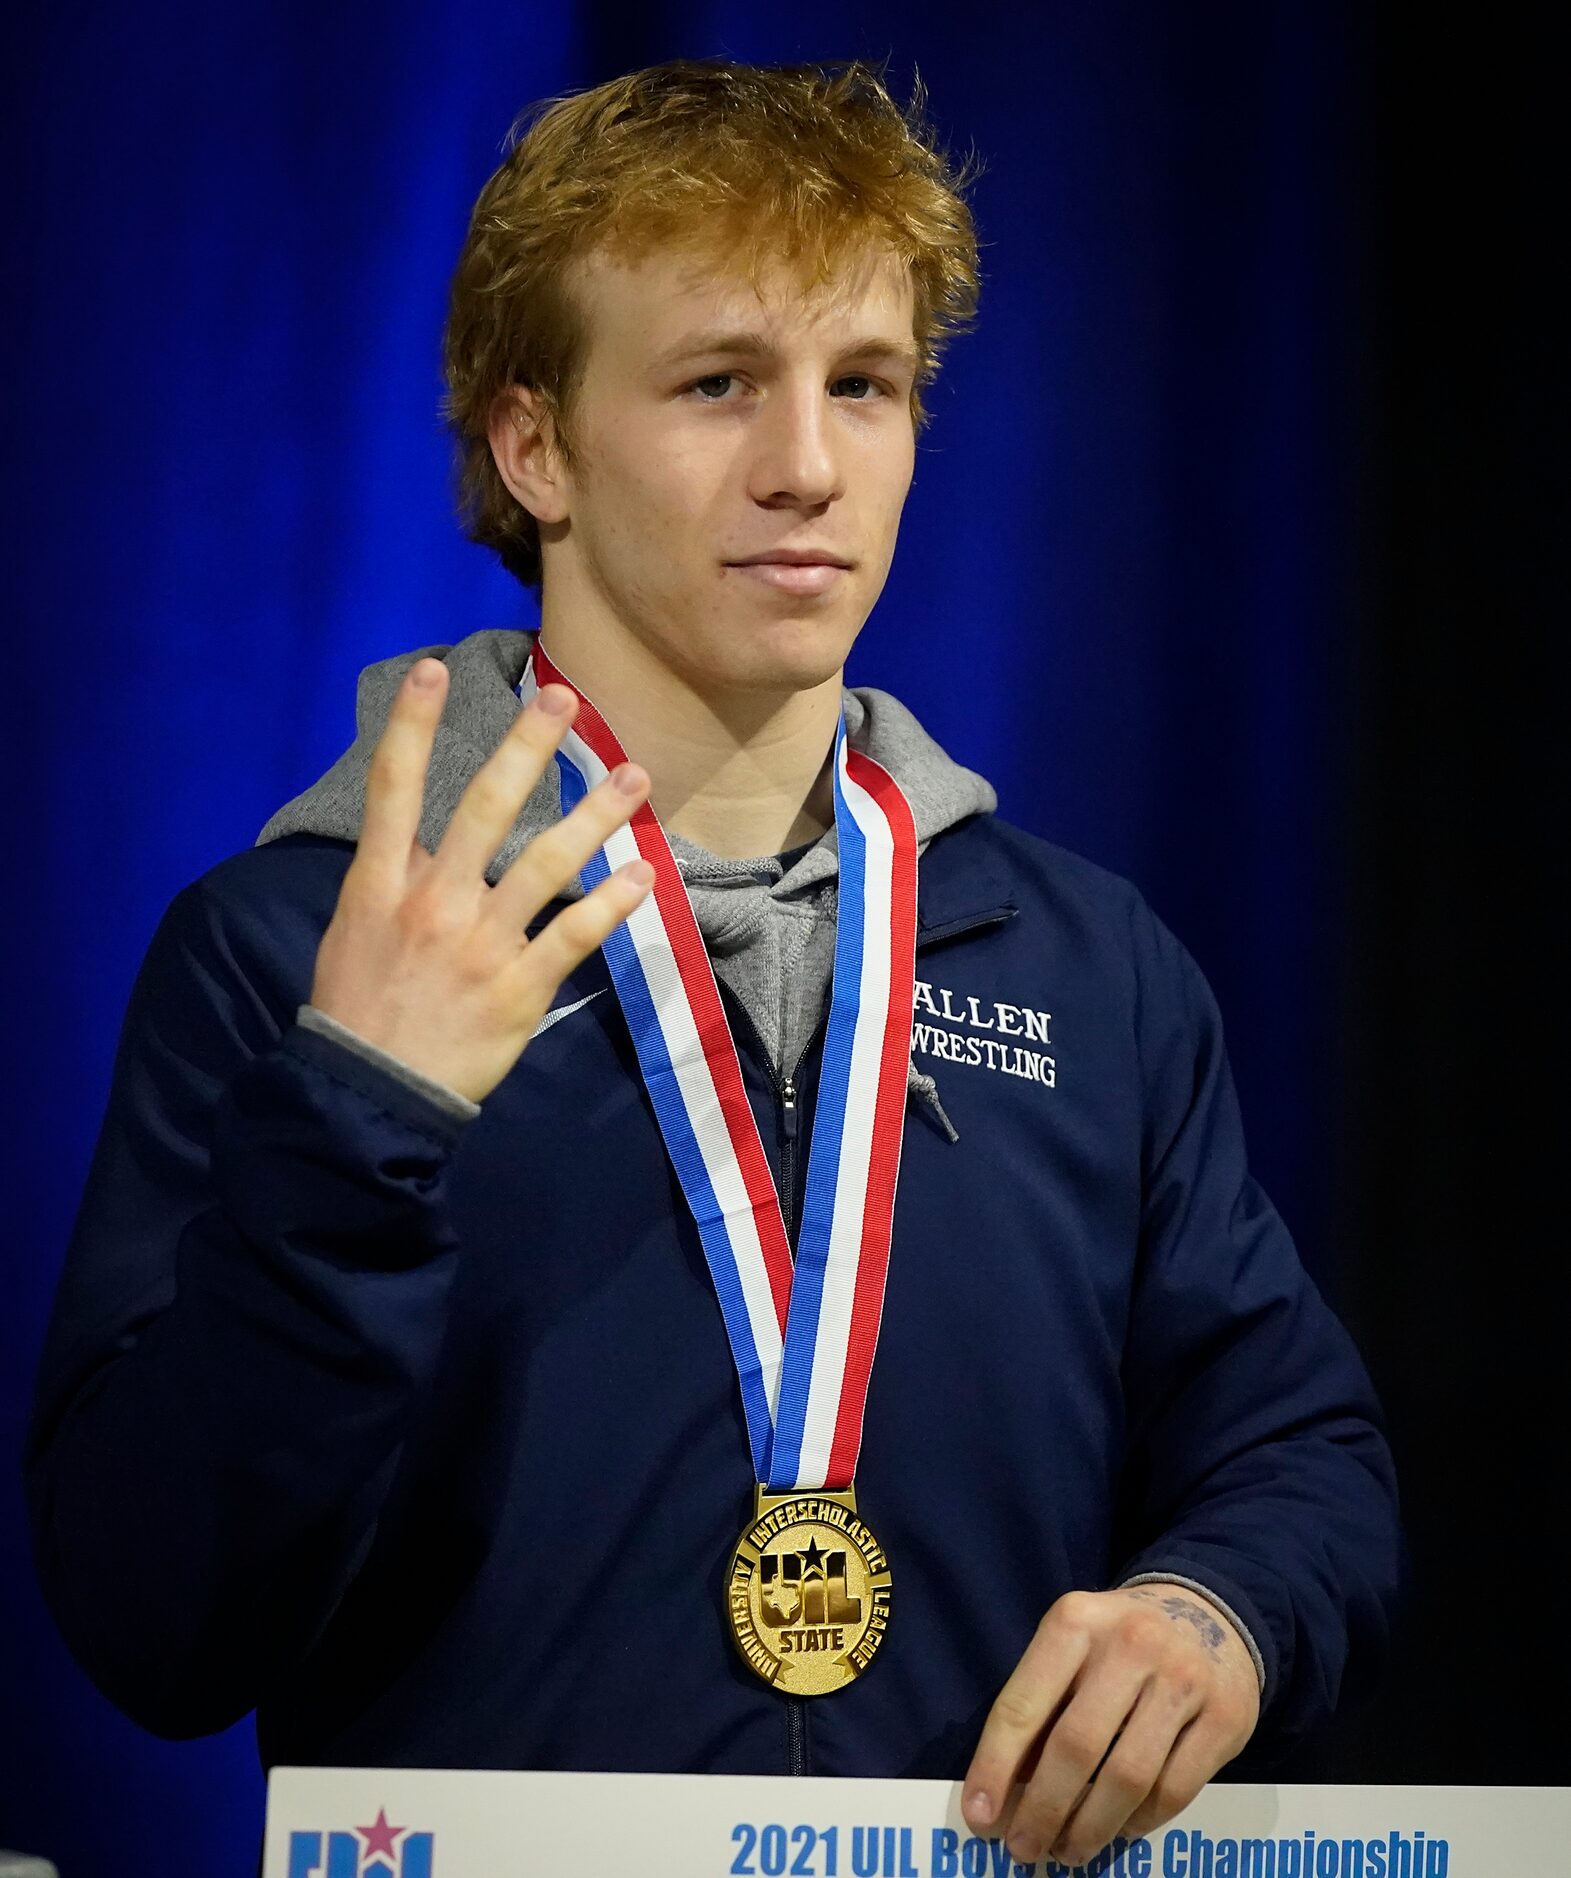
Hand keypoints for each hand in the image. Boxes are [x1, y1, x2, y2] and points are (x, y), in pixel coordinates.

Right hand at [308, 657, 653, 1103]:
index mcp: (381, 884)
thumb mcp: (352, 934)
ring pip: (546, 862)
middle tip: (563, 700)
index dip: (410, 725)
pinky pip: (575, 933)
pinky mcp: (520, 986)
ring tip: (634, 776)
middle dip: (526, 747)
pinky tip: (644, 873)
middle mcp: (433, 901)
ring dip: (594, 814)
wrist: (369, 1093)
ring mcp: (481, 943)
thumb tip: (412, 838)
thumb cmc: (357, 1011)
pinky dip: (612, 901)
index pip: (392, 788)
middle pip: (484, 806)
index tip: (432, 670)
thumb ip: (388, 881)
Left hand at [961, 1584, 1259, 1867]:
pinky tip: (1121, 1830)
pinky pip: (1174, 1790)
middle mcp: (1130, 1644)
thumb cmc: (1118, 1643)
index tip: (979, 1818)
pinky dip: (1140, 1822)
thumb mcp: (1072, 1646)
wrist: (1208, 1614)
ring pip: (1127, 1777)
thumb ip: (1041, 1706)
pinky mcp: (1225, 1716)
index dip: (994, 1767)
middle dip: (1043, 1809)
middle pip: (1076, 1746)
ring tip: (1068, 1850)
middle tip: (1024, 1848)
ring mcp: (1183, 1679)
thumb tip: (1002, 1793)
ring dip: (1090, 1828)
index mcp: (1075, 1621)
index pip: (1023, 1704)